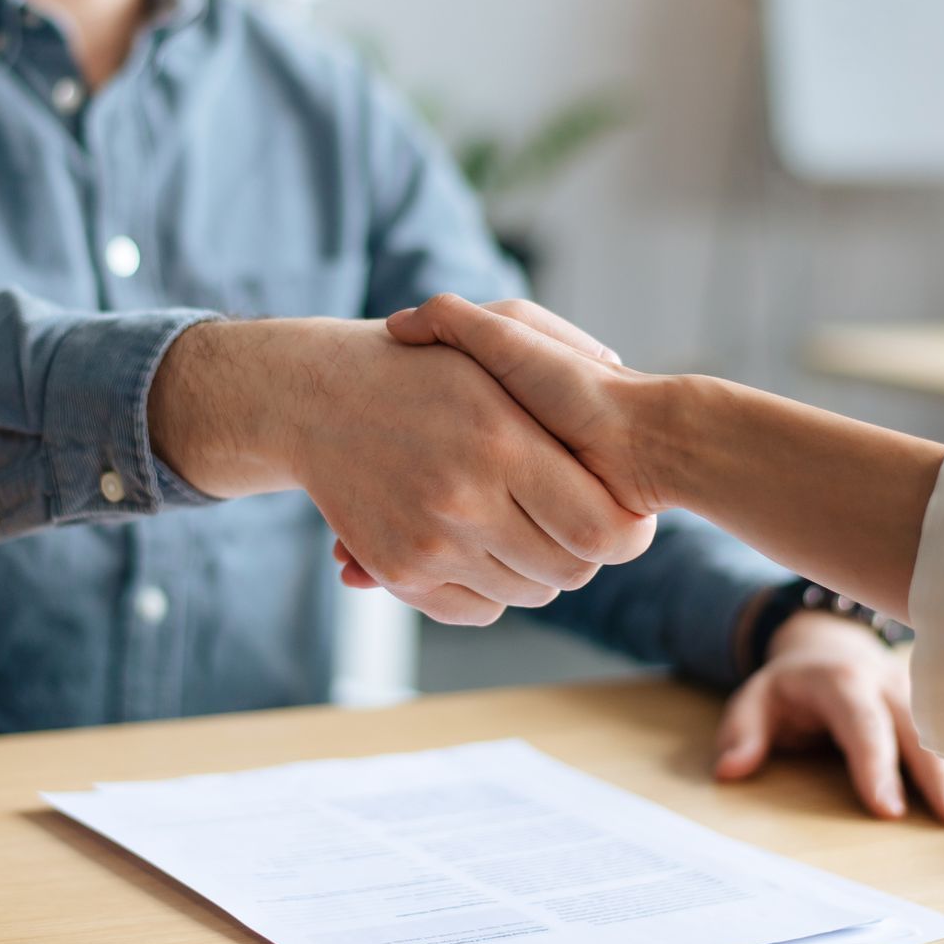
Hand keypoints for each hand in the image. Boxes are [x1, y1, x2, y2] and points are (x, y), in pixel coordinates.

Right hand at [150, 317, 655, 624]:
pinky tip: (484, 549)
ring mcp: (429, 543)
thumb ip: (565, 343)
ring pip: (524, 593)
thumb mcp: (496, 334)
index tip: (626, 514)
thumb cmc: (420, 364)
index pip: (601, 531)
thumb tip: (616, 367)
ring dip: (535, 570)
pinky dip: (490, 590)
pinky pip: (474, 609)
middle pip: (569, 572)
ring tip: (525, 526)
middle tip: (575, 522)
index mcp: (503, 443)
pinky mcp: (400, 570)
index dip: (627, 532)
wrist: (316, 398)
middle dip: (583, 553)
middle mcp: (467, 501)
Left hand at [717, 611, 943, 824]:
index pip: (860, 724)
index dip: (875, 765)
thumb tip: (730, 769)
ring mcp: (922, 693)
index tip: (888, 810)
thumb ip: (742, 731)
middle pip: (918, 730)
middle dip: (939, 774)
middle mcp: (888, 684)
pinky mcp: (943, 705)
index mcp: (842, 683)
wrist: (832, 649)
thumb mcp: (756, 699)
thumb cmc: (795, 688)